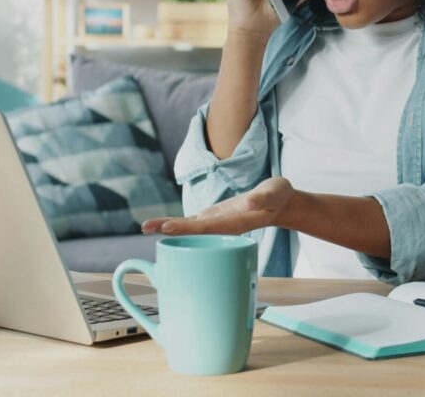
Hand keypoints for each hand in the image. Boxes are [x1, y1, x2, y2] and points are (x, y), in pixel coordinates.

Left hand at [142, 177, 296, 235]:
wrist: (279, 204)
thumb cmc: (277, 198)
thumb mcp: (273, 194)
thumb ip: (261, 199)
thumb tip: (247, 204)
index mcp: (234, 224)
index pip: (206, 228)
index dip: (186, 228)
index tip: (167, 228)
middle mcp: (222, 228)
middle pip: (192, 231)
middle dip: (168, 229)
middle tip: (145, 227)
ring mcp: (217, 225)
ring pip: (189, 228)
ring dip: (168, 227)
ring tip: (146, 227)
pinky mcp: (215, 219)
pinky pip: (193, 224)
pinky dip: (178, 224)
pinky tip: (163, 226)